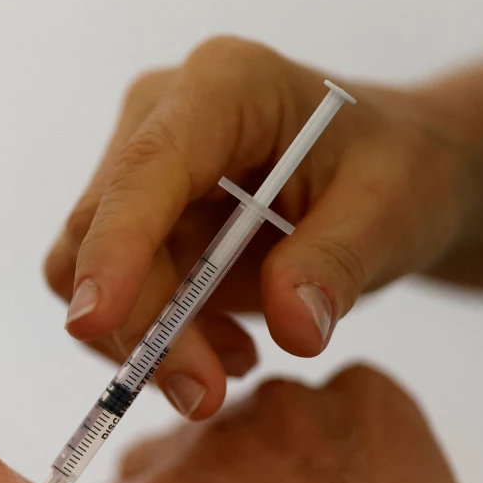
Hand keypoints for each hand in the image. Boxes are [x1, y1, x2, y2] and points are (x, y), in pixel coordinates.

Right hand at [43, 37, 471, 418]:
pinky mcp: (126, 223)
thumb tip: (295, 332)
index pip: (145, 170)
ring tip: (241, 358)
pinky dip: (153, 340)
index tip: (96, 322)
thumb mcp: (395, 210)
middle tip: (206, 397)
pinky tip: (226, 344)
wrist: (391, 179)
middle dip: (143, 325)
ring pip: (82, 273)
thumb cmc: (401, 174)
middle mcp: (158, 118)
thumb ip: (339, 263)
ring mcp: (133, 171)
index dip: (115, 247)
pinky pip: (106, 297)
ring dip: (146, 340)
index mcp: (224, 85)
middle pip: (100, 232)